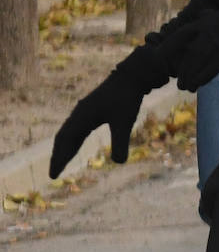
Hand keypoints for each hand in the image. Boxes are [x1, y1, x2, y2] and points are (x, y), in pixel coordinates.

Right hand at [48, 44, 171, 177]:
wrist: (133, 76)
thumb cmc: (127, 98)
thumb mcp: (124, 122)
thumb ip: (121, 142)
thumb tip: (119, 163)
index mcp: (82, 117)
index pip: (65, 141)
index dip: (59, 159)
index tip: (53, 175)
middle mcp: (79, 113)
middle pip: (63, 138)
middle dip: (59, 156)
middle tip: (54, 173)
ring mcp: (85, 110)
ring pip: (70, 132)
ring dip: (65, 147)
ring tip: (62, 162)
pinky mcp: (93, 108)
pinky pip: (78, 127)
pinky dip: (74, 139)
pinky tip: (76, 143)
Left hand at [158, 0, 218, 90]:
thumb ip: (214, 19)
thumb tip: (203, 19)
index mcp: (208, 19)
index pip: (181, 34)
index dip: (170, 49)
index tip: (165, 62)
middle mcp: (210, 26)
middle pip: (188, 51)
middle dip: (181, 69)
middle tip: (179, 82)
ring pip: (197, 60)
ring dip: (190, 76)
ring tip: (186, 88)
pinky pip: (213, 66)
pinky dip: (204, 77)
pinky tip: (199, 85)